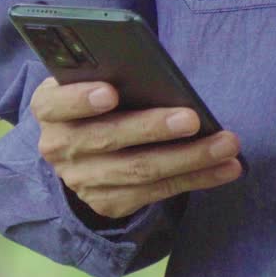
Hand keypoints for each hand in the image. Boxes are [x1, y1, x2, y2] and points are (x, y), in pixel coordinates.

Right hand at [32, 78, 242, 218]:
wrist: (81, 148)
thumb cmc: (97, 100)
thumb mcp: (91, 80)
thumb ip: (111, 74)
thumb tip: (157, 74)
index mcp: (49, 108)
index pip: (56, 103)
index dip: (80, 99)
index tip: (111, 92)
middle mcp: (59, 147)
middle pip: (107, 139)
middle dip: (153, 129)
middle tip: (193, 118)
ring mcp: (82, 180)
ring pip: (139, 170)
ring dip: (190, 158)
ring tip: (227, 145)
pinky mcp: (108, 202)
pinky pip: (157, 192)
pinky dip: (197, 179)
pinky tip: (227, 167)